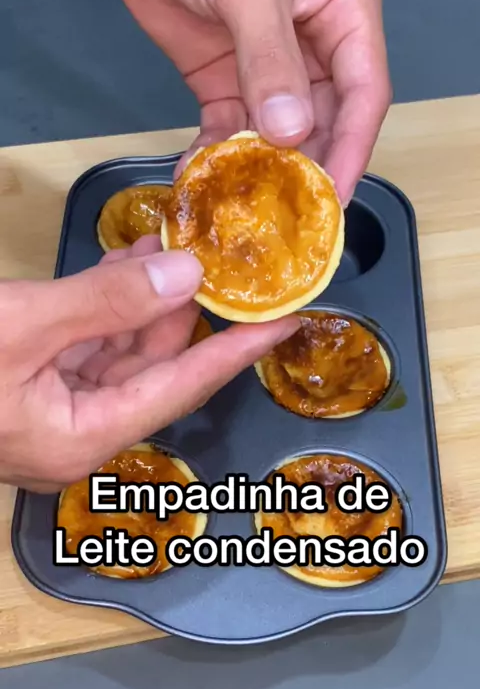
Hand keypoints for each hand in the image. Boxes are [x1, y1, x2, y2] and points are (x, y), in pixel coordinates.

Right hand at [0, 236, 297, 491]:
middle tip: (211, 258)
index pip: (182, 390)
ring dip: (140, 303)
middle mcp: (77, 437)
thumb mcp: (24, 323)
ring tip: (163, 249)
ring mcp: (55, 418)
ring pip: (119, 358)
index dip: (236, 352)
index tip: (285, 322)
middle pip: (153, 372)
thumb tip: (186, 275)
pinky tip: (120, 271)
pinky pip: (85, 354)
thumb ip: (108, 301)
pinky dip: (103, 313)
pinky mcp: (34, 395)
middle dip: (181, 309)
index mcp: (83, 439)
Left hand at [99, 0, 390, 204]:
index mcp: (343, 16)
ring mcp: (268, 72)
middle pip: (324, 126)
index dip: (353, 149)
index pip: (364, 94)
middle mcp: (313, 51)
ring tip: (245, 209)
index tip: (335, 196)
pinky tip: (204, 180)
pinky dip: (219, 158)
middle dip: (307, 171)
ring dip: (262, 172)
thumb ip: (270, 57)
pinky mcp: (225, 83)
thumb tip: (291, 130)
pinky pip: (231, 131)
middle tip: (291, 217)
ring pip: (277, 137)